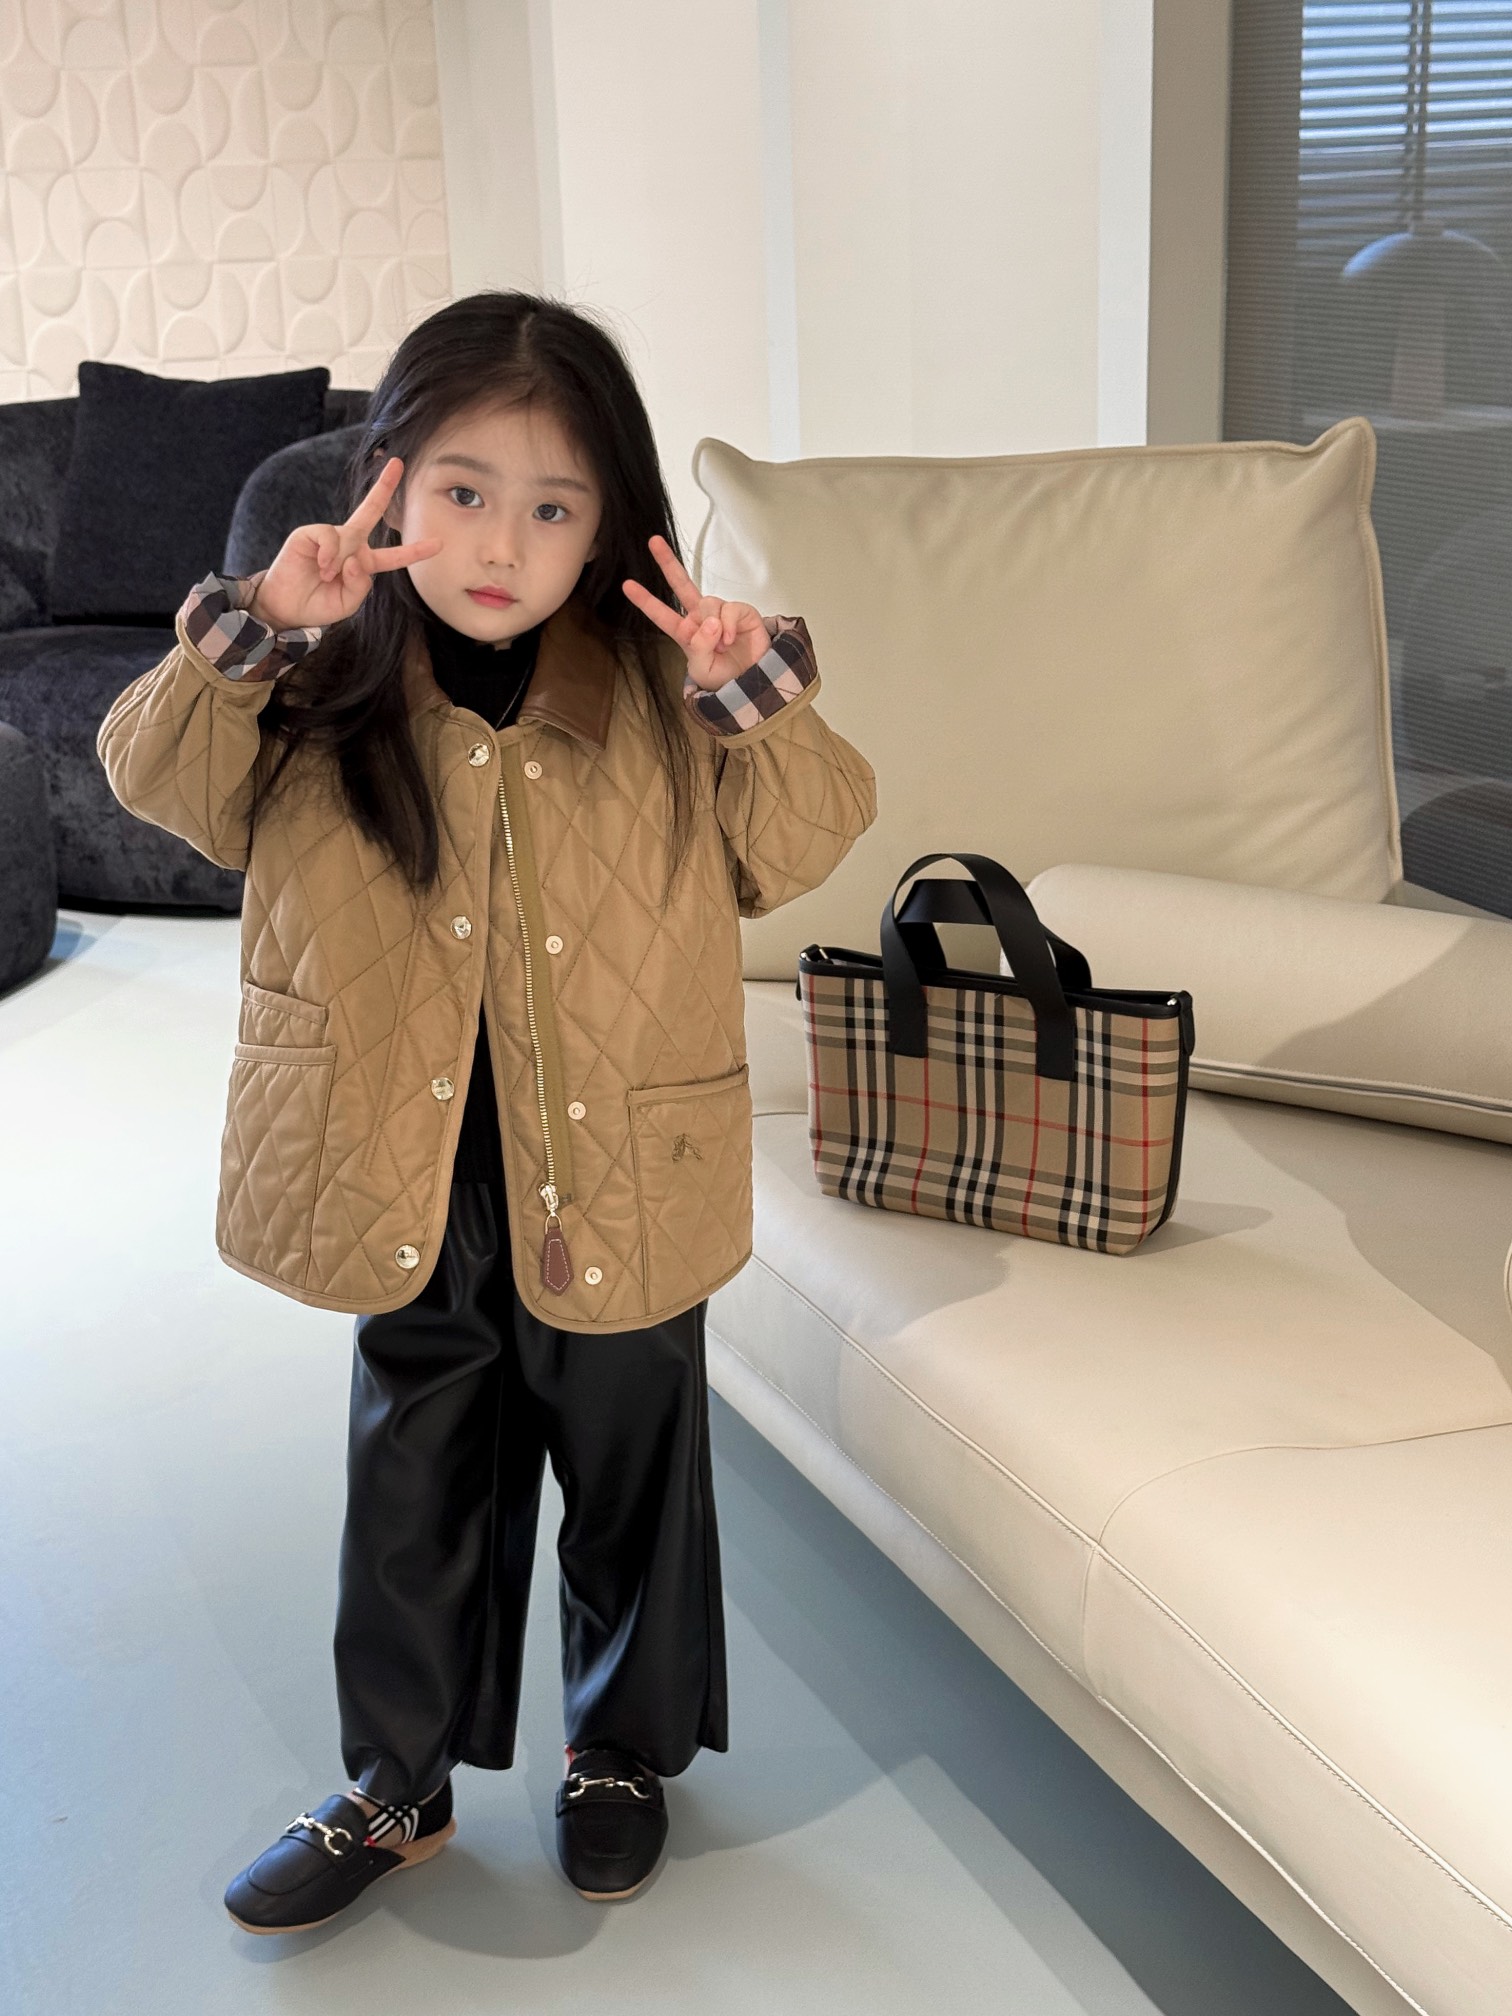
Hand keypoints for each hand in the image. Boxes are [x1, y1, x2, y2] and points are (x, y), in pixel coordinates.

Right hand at [246, 456, 441, 630]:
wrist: (287, 607)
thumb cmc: (319, 605)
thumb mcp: (348, 603)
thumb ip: (360, 585)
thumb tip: (355, 559)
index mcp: (364, 563)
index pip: (394, 556)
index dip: (415, 551)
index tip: (439, 544)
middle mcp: (350, 545)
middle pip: (370, 510)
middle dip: (384, 487)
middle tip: (397, 463)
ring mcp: (330, 537)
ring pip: (349, 537)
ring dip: (340, 562)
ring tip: (326, 576)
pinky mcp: (309, 534)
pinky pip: (329, 536)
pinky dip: (328, 554)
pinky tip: (321, 567)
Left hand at [621, 534, 770, 690]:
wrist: (753, 681)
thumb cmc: (725, 677)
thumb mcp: (702, 669)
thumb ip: (699, 647)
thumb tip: (710, 622)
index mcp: (686, 633)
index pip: (662, 615)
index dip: (645, 601)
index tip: (627, 585)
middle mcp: (701, 618)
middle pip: (682, 585)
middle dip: (667, 563)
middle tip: (653, 541)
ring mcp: (720, 613)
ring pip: (707, 603)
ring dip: (713, 627)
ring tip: (722, 646)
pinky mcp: (741, 611)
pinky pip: (729, 609)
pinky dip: (728, 625)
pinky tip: (731, 639)